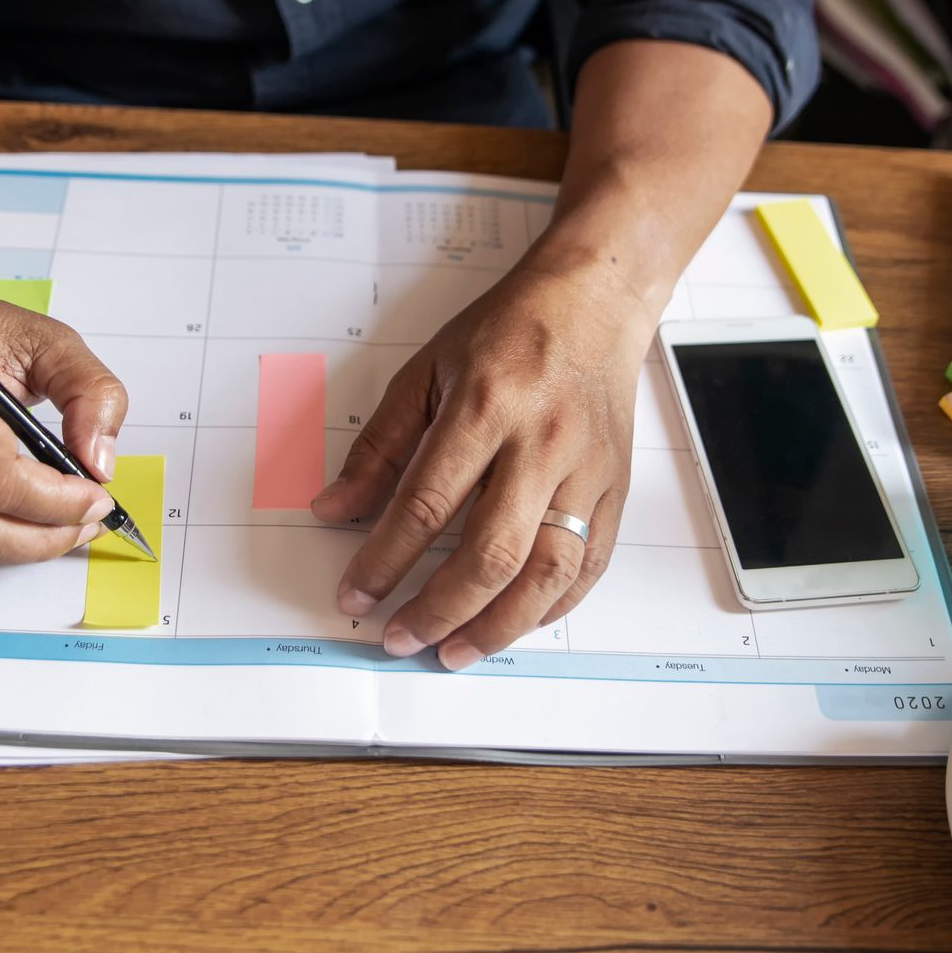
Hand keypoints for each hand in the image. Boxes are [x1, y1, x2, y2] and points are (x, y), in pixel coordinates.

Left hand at [311, 261, 652, 668]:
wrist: (594, 301)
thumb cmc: (509, 331)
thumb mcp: (425, 370)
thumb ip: (381, 446)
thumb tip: (335, 510)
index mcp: (487, 406)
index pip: (426, 506)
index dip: (384, 562)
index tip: (356, 596)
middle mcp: (542, 443)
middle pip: (489, 554)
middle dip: (438, 610)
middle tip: (400, 638)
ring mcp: (587, 470)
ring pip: (548, 574)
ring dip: (497, 626)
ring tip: (454, 651)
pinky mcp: (616, 488)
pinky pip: (590, 566)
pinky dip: (551, 607)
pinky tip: (513, 622)